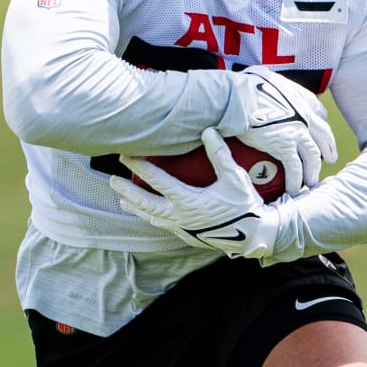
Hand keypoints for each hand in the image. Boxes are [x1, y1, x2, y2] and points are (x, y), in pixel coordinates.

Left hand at [110, 128, 281, 258]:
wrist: (255, 236)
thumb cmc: (245, 205)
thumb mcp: (234, 178)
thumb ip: (219, 155)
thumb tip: (208, 131)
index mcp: (190, 201)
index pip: (158, 181)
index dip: (140, 167)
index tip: (127, 156)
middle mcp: (181, 217)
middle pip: (147, 203)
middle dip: (128, 190)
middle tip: (112, 180)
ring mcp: (183, 229)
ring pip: (152, 217)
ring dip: (135, 207)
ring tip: (121, 198)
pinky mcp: (187, 236)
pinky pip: (162, 226)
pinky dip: (150, 218)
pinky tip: (145, 214)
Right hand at [234, 65, 337, 191]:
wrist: (237, 97)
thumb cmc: (243, 86)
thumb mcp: (263, 77)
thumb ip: (269, 85)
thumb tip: (257, 84)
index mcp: (299, 98)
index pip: (317, 110)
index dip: (319, 120)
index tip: (318, 129)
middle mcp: (304, 115)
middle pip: (322, 135)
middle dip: (327, 147)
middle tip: (329, 159)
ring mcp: (297, 131)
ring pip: (312, 155)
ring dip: (313, 170)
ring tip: (311, 182)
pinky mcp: (285, 145)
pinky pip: (295, 168)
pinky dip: (295, 180)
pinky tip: (293, 189)